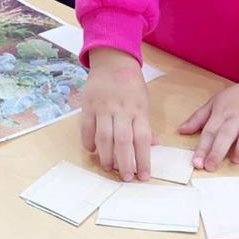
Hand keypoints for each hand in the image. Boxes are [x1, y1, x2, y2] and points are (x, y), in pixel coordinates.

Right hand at [81, 48, 151, 180]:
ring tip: (109, 168)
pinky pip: (86, 127)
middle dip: (125, 163)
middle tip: (125, 178)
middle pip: (123, 141)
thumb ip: (145, 124)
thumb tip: (152, 146)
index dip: (143, 159)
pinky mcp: (88, 105)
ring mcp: (103, 107)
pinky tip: (93, 151)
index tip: (143, 176)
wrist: (112, 60)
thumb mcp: (144, 101)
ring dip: (106, 156)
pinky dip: (89, 141)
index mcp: (139, 109)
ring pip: (104, 137)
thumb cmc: (131, 84)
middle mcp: (122, 109)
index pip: (143, 138)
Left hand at [179, 80, 238, 170]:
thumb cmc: (235, 100)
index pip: (210, 131)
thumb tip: (181, 130)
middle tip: (210, 167)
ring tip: (235, 160)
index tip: (196, 162)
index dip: (202, 148)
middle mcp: (238, 117)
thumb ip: (198, 118)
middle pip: (226, 134)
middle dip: (217, 151)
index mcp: (222, 112)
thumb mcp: (214, 103)